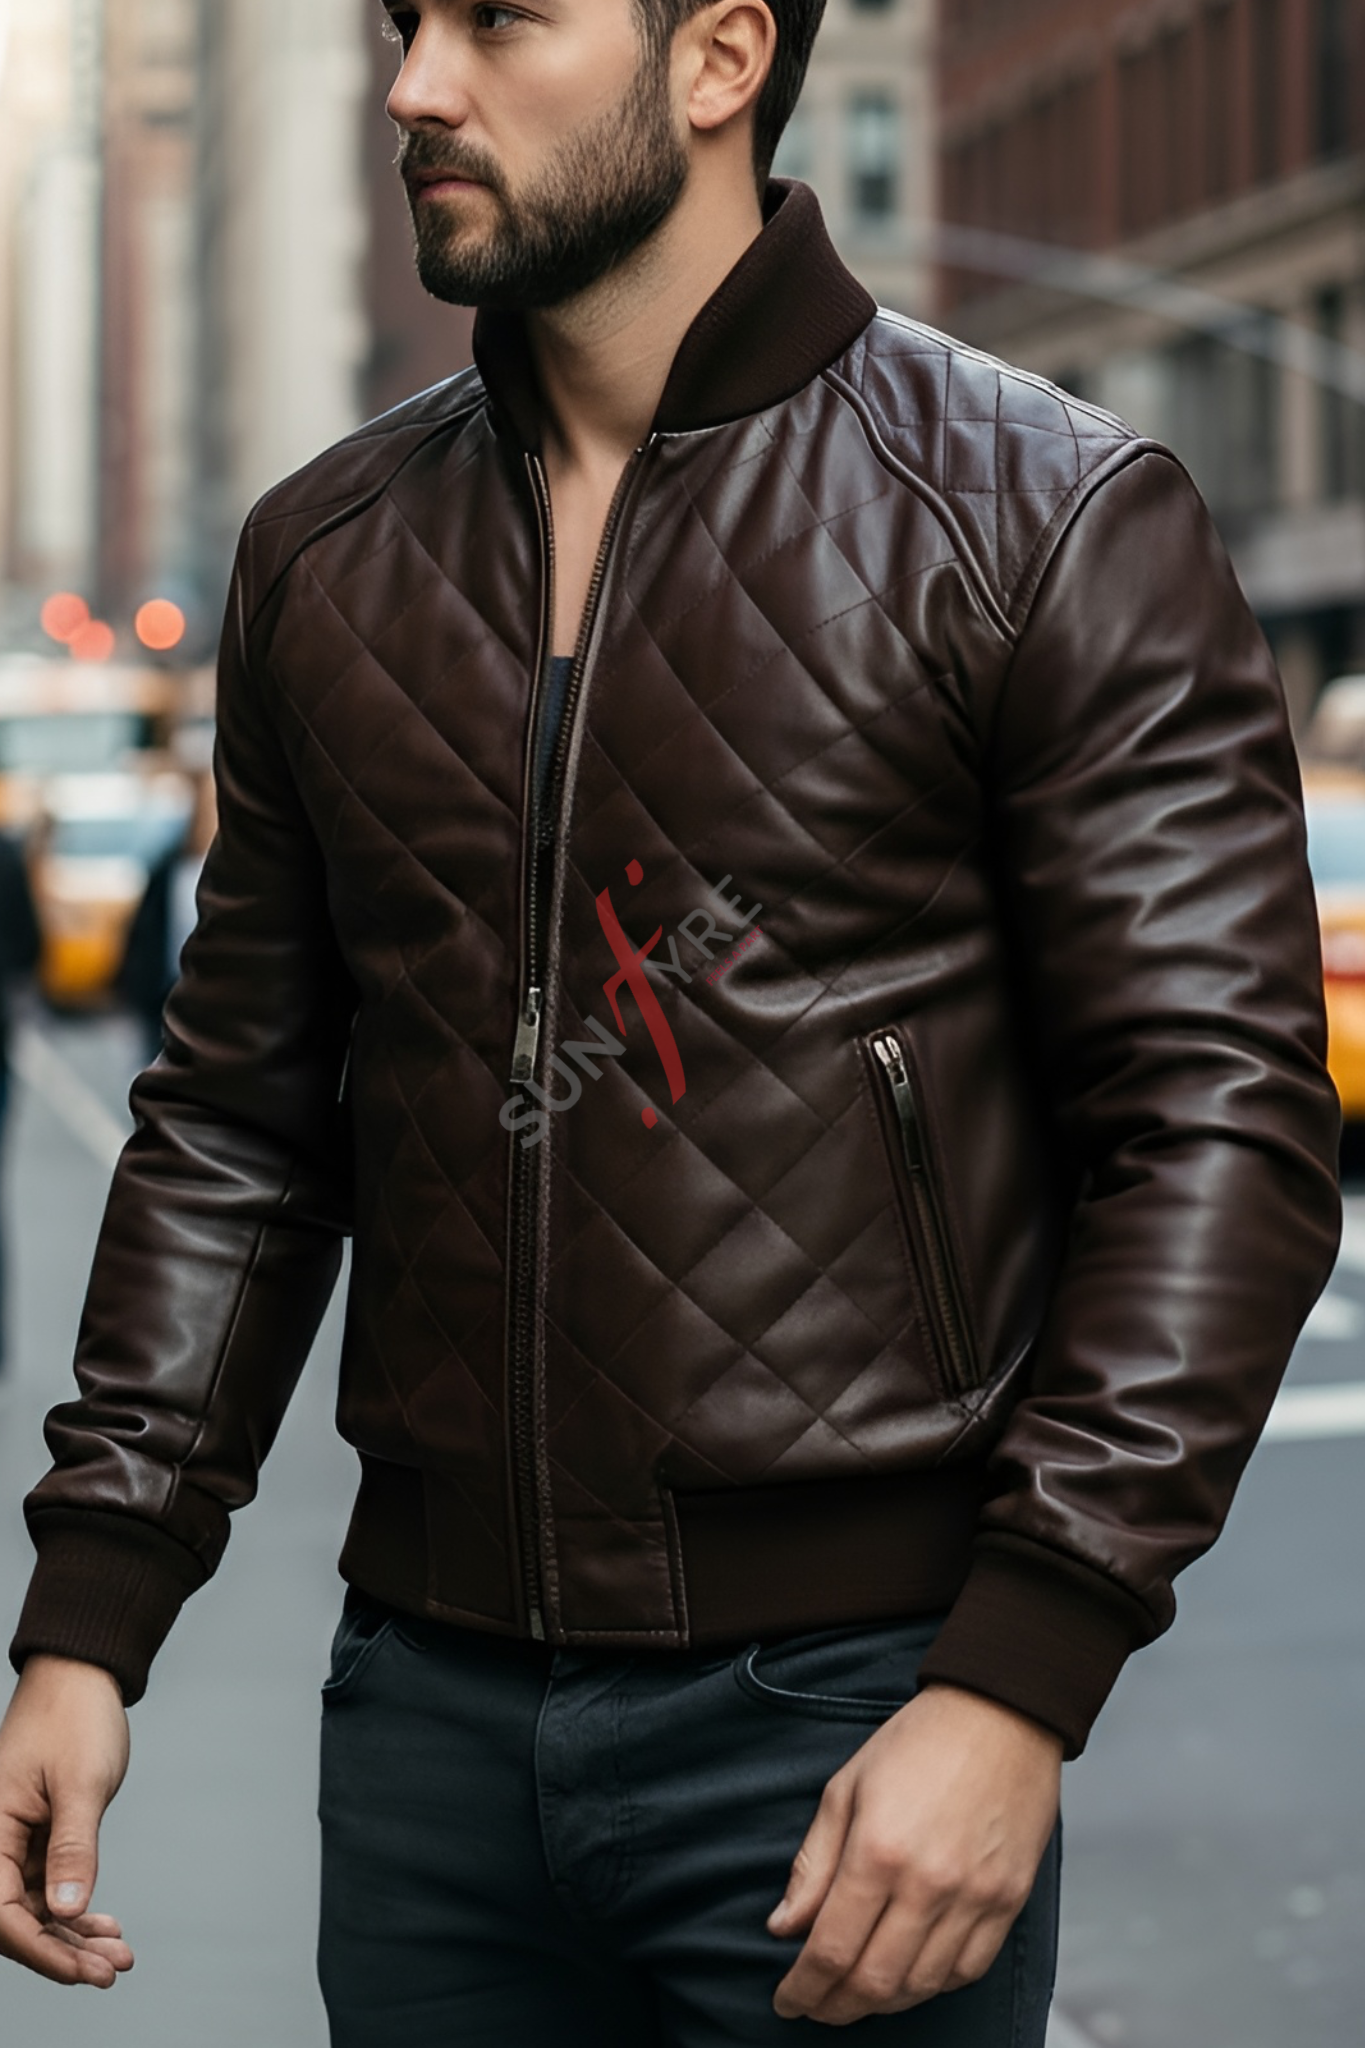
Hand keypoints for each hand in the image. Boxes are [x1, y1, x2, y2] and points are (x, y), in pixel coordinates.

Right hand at [0, 1655, 133, 1986]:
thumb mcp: (80, 1783)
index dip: (40, 1949)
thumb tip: (66, 1911)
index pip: (2, 1912)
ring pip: (36, 1908)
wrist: (83, 1675)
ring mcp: (14, 1841)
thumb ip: (73, 1848)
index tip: (83, 1971)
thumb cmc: (75, 1717)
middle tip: (111, 1970)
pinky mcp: (36, 1837)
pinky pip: (48, 1887)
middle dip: (62, 1951)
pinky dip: (76, 1909)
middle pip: (17, 1919)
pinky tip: (106, 1927)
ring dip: (73, 1935)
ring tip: (119, 1955)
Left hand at [768, 1681, 1060, 2024]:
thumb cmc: (920, 1742)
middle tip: (816, 2006)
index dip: (803, 1987)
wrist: (1000, 1715)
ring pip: (921, 1985)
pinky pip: (968, 1970)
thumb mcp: (845, 1788)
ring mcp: (975, 1897)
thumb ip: (814, 1864)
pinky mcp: (1008, 1901)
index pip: (831, 1949)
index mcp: (878, 1851)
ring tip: (856, 1996)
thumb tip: (784, 1926)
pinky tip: (910, 1977)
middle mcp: (928, 1884)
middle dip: (836, 2006)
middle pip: (874, 1981)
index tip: (787, 2000)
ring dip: (882, 2003)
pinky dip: (933, 1985)